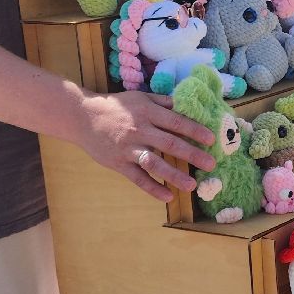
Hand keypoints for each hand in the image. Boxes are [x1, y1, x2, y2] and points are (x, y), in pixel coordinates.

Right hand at [71, 90, 215, 202]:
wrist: (82, 116)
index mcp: (147, 112)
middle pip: (169, 143)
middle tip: (211, 164)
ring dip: (174, 175)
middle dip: (192, 154)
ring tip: (191, 185)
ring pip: (154, 163)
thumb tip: (188, 104)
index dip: (194, 130)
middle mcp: (139, 130)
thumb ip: (164, 102)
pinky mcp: (118, 163)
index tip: (211, 139)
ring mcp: (128, 148)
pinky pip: (137, 178)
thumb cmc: (117, 106)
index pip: (176, 121)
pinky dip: (152, 188)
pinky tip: (167, 195)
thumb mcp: (141, 97)